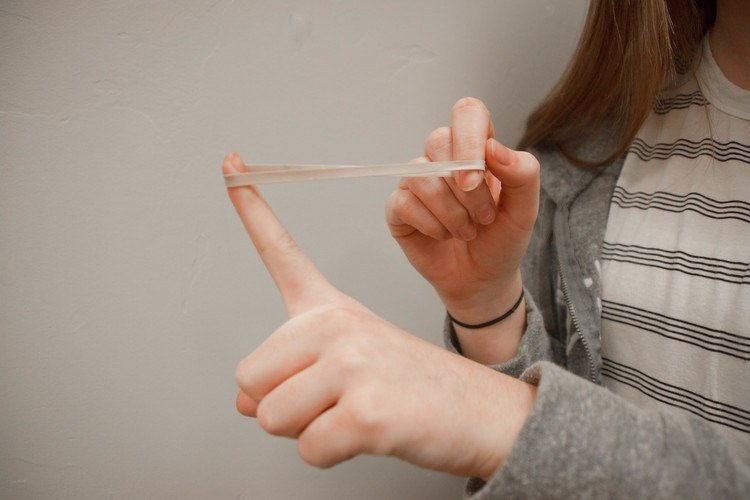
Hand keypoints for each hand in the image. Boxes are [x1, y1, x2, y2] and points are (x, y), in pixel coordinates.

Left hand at [222, 152, 535, 478]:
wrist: (484, 413)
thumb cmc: (414, 388)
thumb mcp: (346, 371)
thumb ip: (290, 377)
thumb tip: (244, 404)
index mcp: (332, 307)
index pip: (282, 250)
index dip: (251, 208)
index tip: (231, 163)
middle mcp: (337, 324)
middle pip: (249, 379)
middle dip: (281, 406)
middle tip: (337, 401)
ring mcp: (352, 362)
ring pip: (271, 417)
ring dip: (307, 431)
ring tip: (356, 415)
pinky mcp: (365, 410)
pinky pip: (308, 449)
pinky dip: (332, 454)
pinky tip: (371, 435)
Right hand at [385, 97, 539, 322]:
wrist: (483, 279)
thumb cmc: (502, 239)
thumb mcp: (525, 209)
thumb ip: (522, 173)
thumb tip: (493, 148)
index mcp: (477, 148)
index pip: (467, 113)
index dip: (469, 137)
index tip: (478, 177)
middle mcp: (444, 158)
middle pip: (438, 141)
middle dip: (465, 189)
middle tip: (484, 217)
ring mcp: (418, 181)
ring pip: (420, 175)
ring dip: (450, 212)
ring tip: (467, 232)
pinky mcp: (399, 208)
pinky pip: (404, 203)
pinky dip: (430, 225)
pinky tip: (443, 236)